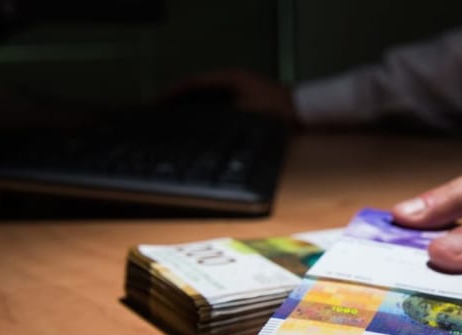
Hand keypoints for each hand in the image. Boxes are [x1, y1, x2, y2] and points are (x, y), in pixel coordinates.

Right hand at [163, 69, 298, 123]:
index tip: (156, 104)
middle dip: (177, 102)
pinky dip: (205, 115)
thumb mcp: (245, 116)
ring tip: (173, 123)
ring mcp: (239, 90)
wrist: (305, 113)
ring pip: (206, 98)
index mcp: (229, 78)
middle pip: (196, 89)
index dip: (172, 94)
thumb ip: (220, 120)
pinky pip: (218, 107)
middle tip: (159, 115)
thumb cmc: (277, 112)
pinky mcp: (246, 102)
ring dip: (190, 109)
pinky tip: (198, 128)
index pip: (192, 83)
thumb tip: (195, 127)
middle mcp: (232, 81)